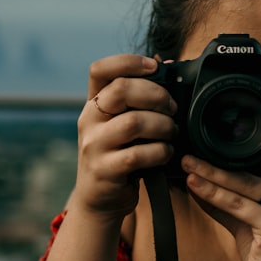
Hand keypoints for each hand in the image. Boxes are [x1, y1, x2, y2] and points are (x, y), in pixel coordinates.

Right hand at [71, 54, 178, 221]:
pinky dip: (160, 151)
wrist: (99, 199)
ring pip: (134, 122)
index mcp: (94, 103)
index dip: (128, 61)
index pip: (100, 70)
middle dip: (156, 95)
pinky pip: (138, 154)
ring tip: (171, 133)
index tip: (155, 67)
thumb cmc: (119, 155)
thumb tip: (169, 66)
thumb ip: (139, 99)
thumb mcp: (122, 124)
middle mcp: (89, 120)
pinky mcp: (104, 170)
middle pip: (121, 90)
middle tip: (171, 108)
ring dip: (162, 126)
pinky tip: (165, 153)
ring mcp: (94, 145)